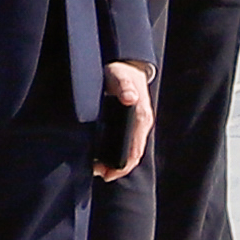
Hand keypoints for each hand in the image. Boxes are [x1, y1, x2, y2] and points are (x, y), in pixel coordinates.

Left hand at [96, 60, 153, 182]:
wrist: (126, 65)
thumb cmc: (121, 72)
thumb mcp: (120, 77)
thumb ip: (124, 87)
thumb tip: (130, 98)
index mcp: (142, 118)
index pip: (135, 150)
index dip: (122, 165)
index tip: (107, 174)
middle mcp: (142, 124)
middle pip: (133, 154)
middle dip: (117, 167)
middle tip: (98, 173)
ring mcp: (137, 125)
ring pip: (130, 150)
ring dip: (115, 161)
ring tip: (97, 168)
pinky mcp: (131, 123)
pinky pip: (126, 143)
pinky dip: (115, 152)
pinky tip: (101, 155)